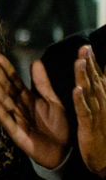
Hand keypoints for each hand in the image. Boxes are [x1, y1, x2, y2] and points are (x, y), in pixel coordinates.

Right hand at [0, 54, 68, 169]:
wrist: (63, 150)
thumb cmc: (59, 126)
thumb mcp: (54, 101)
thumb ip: (43, 84)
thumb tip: (36, 62)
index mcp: (27, 98)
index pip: (14, 80)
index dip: (5, 69)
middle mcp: (18, 106)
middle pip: (5, 87)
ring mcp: (15, 118)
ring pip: (2, 100)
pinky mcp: (15, 131)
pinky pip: (5, 118)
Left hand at [75, 45, 105, 176]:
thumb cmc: (103, 132)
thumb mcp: (100, 110)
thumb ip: (98, 94)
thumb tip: (93, 81)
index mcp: (101, 98)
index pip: (96, 77)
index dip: (91, 62)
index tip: (86, 47)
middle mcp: (101, 103)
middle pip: (94, 80)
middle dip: (89, 63)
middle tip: (84, 47)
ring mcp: (96, 113)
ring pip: (89, 92)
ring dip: (85, 76)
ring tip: (80, 62)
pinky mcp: (90, 125)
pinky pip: (84, 110)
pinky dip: (81, 100)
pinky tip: (77, 90)